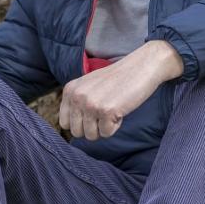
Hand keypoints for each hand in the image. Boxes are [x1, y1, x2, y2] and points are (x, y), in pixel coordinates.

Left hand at [58, 40, 183, 139]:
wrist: (140, 67)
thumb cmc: (117, 79)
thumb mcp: (88, 86)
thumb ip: (77, 102)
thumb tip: (71, 128)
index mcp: (70, 90)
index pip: (64, 122)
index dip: (80, 124)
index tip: (92, 115)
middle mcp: (77, 97)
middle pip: (76, 132)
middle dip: (92, 128)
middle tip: (104, 113)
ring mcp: (90, 104)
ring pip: (91, 136)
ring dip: (104, 127)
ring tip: (112, 109)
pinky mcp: (106, 111)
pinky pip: (107, 133)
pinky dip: (116, 126)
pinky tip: (120, 109)